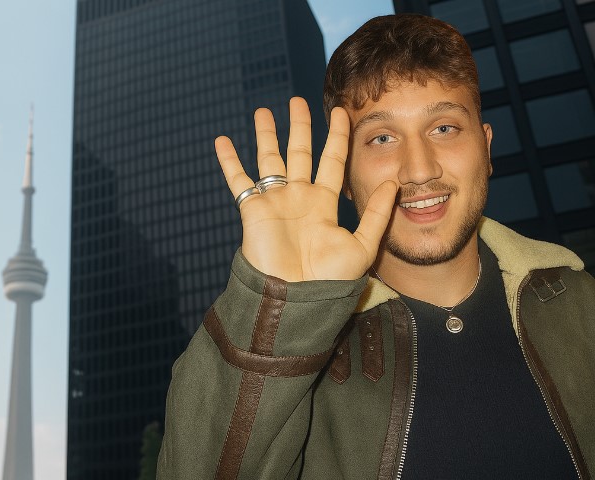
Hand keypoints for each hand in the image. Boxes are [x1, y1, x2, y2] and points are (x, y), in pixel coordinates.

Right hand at [216, 97, 396, 280]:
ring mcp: (274, 202)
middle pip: (299, 152)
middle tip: (297, 101)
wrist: (296, 298)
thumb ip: (376, 214)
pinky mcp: (253, 209)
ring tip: (262, 111)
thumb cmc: (330, 280)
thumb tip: (393, 183)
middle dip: (299, 127)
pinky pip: (238, 180)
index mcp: (324, 203)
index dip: (336, 137)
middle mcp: (298, 197)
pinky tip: (221, 141)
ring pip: (268, 159)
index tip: (340, 112)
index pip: (332, 160)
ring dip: (265, 135)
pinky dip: (228, 161)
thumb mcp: (363, 246)